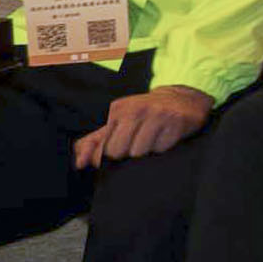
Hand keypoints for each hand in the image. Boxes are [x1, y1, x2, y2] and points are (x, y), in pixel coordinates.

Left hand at [74, 83, 217, 168]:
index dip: (106, 156)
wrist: (183, 98)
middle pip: (118, 151)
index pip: (103, 146)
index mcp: (118, 109)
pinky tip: (165, 135)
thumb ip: (94, 142)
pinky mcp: (176, 121)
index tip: (117, 152)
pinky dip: (163, 146)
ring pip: (139, 151)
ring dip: (146, 150)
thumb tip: (79, 163)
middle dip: (128, 151)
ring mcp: (157, 114)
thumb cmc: (145, 114)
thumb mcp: (117, 122)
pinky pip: (161, 148)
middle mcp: (136, 109)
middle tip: (137, 140)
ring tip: (152, 137)